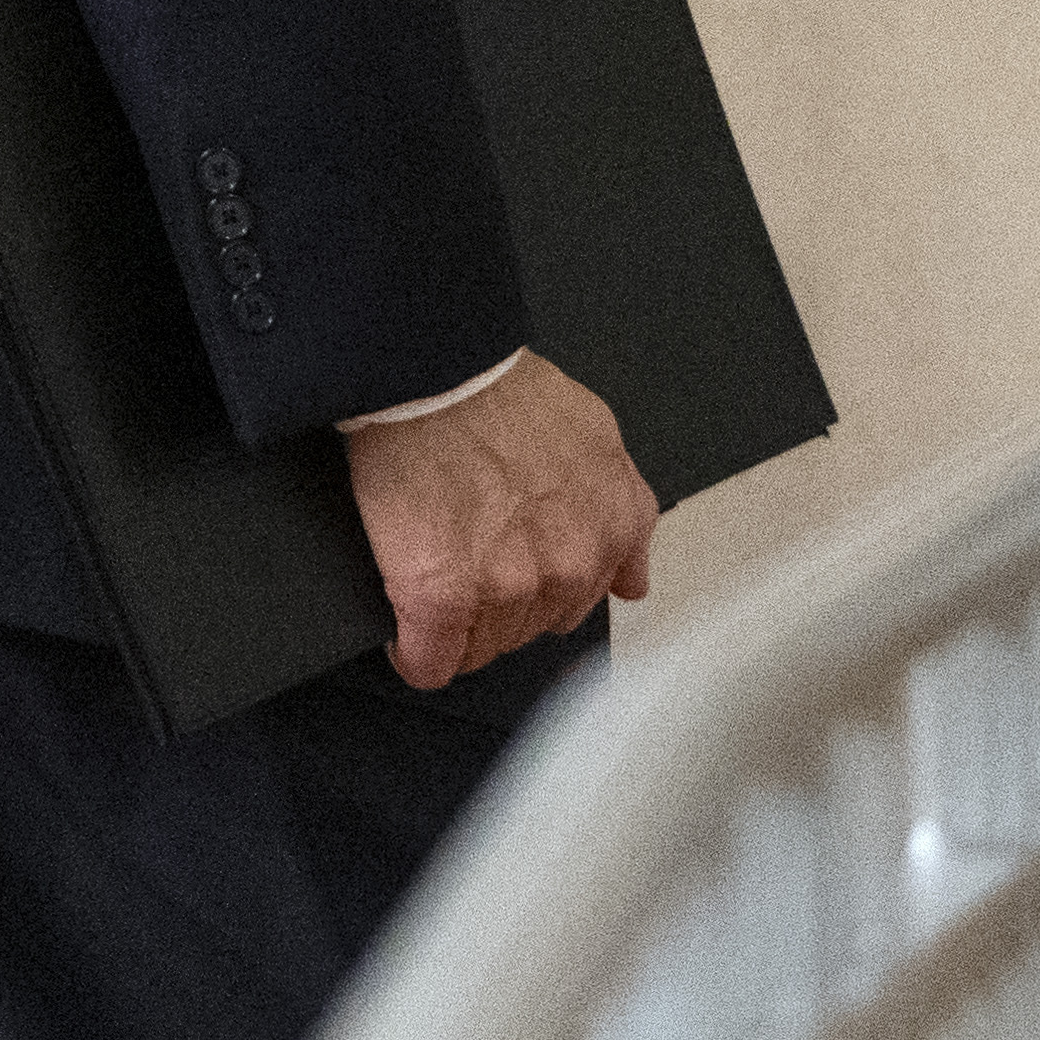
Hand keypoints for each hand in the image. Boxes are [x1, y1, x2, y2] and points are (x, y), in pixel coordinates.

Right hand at [341, 351, 656, 687]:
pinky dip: (416, 654)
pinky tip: (408, 630)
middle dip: (501, 604)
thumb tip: (630, 578)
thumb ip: (622, 515)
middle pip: (530, 629)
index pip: (582, 605)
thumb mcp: (598, 441)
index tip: (515, 581)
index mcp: (613, 527)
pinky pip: (431, 664)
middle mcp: (572, 565)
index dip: (540, 592)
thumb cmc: (503, 393)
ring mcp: (509, 586)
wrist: (437, 374)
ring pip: (483, 649)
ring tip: (437, 572)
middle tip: (469, 557)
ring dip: (460, 626)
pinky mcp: (443, 598)